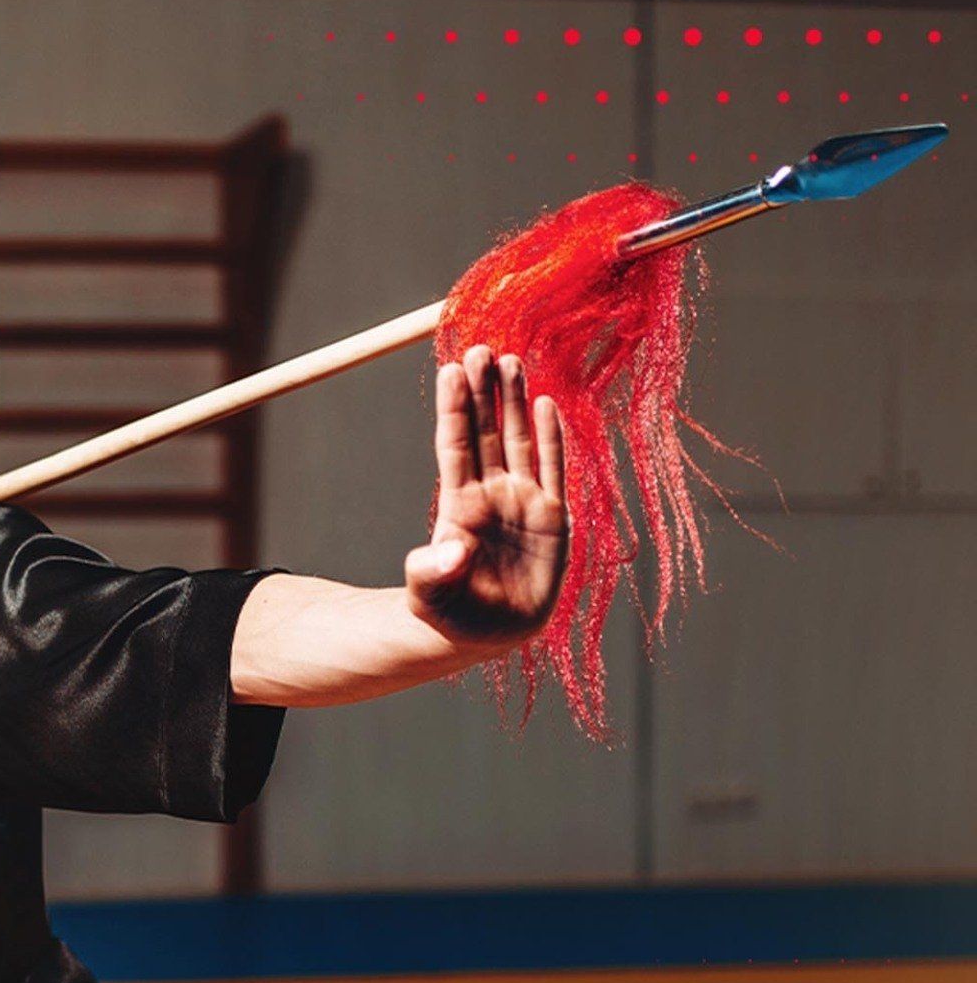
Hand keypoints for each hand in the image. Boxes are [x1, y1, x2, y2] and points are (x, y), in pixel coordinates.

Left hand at [405, 346, 568, 650]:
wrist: (483, 635)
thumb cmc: (448, 613)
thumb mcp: (430, 594)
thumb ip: (433, 571)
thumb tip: (448, 550)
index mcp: (458, 505)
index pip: (455, 446)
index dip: (454, 409)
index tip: (450, 370)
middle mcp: (489, 494)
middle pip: (484, 432)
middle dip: (482, 391)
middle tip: (480, 347)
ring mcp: (521, 501)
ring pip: (516, 440)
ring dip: (513, 402)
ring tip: (510, 359)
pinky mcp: (551, 518)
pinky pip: (553, 468)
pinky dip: (550, 437)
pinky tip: (545, 404)